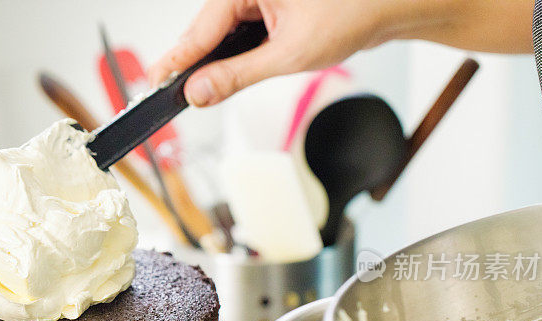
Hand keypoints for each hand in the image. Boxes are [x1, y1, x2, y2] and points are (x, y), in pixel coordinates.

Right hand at [148, 0, 389, 106]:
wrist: (386, 7)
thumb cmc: (350, 14)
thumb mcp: (289, 54)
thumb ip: (239, 75)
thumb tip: (201, 91)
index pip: (201, 27)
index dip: (177, 59)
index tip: (155, 82)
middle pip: (206, 29)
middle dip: (192, 62)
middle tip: (168, 92)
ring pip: (221, 33)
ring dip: (213, 60)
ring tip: (194, 87)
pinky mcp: (268, 6)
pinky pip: (238, 32)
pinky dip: (232, 54)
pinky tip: (224, 73)